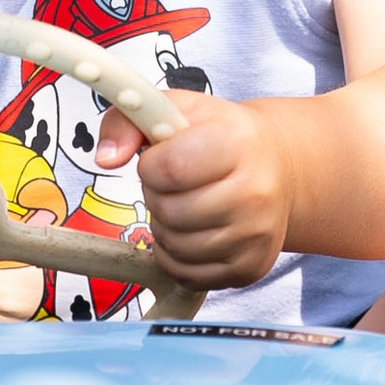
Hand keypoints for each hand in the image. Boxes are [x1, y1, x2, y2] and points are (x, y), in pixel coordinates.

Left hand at [93, 94, 289, 288]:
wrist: (279, 168)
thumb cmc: (220, 136)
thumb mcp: (175, 109)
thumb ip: (127, 121)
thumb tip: (106, 159)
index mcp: (237, 142)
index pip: (171, 168)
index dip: (151, 166)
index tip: (163, 158)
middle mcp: (256, 191)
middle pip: (170, 211)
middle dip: (158, 197)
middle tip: (176, 185)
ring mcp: (257, 234)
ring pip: (176, 247)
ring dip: (165, 228)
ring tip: (184, 205)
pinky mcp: (251, 267)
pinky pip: (187, 275)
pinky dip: (177, 257)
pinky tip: (192, 232)